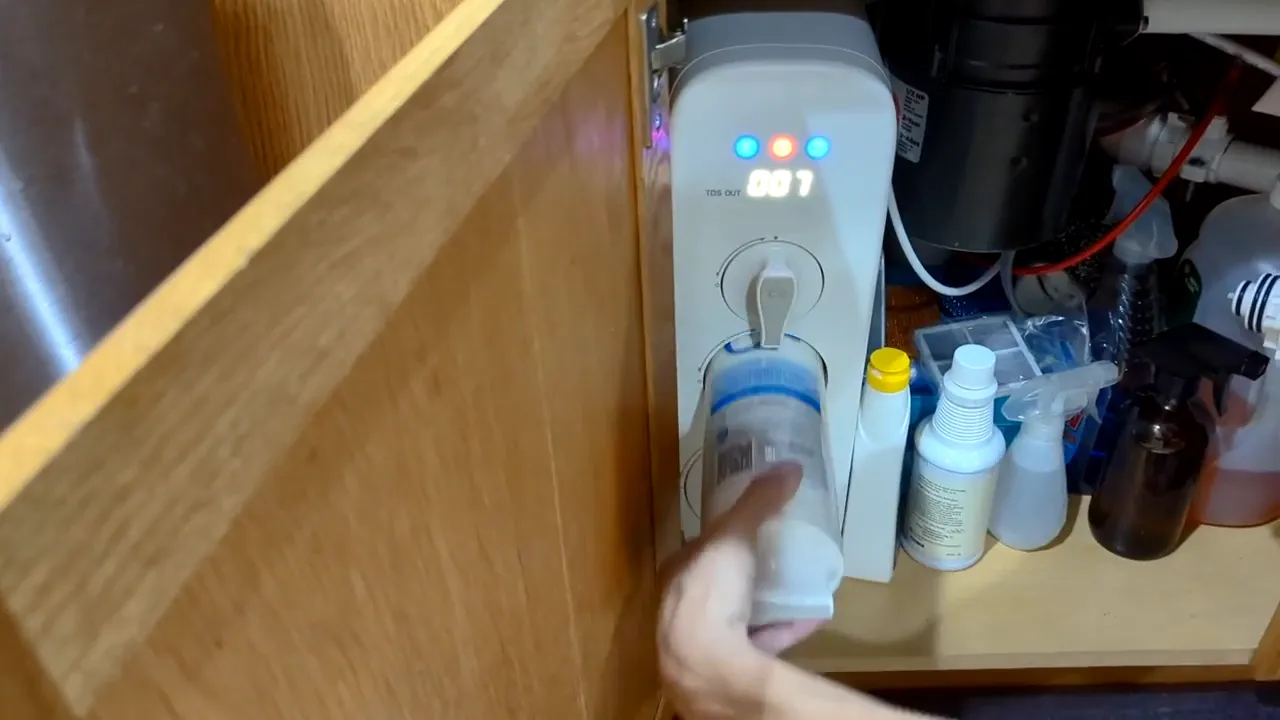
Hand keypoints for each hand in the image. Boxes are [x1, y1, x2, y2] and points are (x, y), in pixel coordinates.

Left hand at [657, 462, 823, 718]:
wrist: (709, 667)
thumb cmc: (709, 593)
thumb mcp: (732, 536)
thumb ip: (759, 501)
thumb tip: (790, 465)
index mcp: (677, 574)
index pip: (698, 548)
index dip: (722, 534)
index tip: (750, 524)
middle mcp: (684, 609)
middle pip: (719, 583)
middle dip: (746, 569)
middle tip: (780, 551)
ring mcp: (708, 643)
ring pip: (741, 615)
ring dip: (768, 599)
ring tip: (798, 579)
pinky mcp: (733, 668)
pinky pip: (767, 641)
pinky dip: (789, 627)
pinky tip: (814, 615)